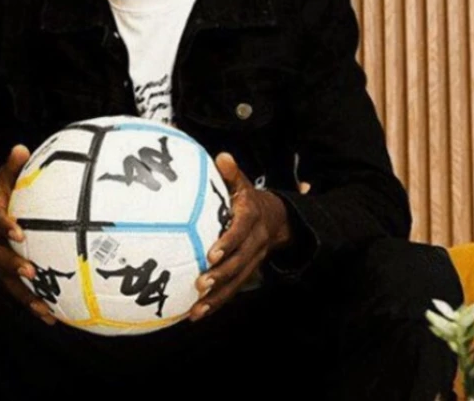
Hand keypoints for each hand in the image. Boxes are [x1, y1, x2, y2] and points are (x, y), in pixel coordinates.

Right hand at [0, 144, 55, 324]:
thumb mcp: (0, 180)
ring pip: (9, 283)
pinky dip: (34, 305)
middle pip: (0, 259)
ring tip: (46, 310)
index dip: (6, 228)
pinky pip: (20, 293)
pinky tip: (54, 317)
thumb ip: (12, 168)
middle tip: (32, 273)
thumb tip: (21, 148)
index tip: (19, 232)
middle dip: (14, 267)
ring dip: (27, 297)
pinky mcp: (8, 276)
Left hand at [191, 152, 292, 320]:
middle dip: (221, 275)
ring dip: (218, 297)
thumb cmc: (249, 200)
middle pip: (239, 262)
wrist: (278, 220)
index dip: (228, 243)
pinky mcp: (246, 272)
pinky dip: (216, 304)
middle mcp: (254, 242)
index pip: (240, 231)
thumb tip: (221, 157)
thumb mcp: (244, 184)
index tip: (211, 253)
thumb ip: (232, 174)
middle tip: (201, 283)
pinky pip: (232, 290)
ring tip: (197, 310)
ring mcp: (252, 260)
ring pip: (236, 281)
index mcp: (251, 218)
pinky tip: (195, 316)